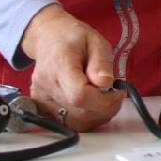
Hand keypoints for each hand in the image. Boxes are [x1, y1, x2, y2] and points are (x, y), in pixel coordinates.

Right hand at [20, 4, 123, 131]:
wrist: (49, 38)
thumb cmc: (73, 38)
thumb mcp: (96, 42)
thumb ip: (101, 63)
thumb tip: (106, 84)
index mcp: (59, 64)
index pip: (79, 95)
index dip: (103, 100)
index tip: (118, 91)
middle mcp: (46, 84)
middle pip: (79, 112)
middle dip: (105, 108)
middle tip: (116, 95)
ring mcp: (41, 98)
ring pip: (74, 122)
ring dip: (97, 115)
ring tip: (105, 98)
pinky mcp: (41, 107)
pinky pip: (68, 122)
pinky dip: (86, 118)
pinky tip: (92, 104)